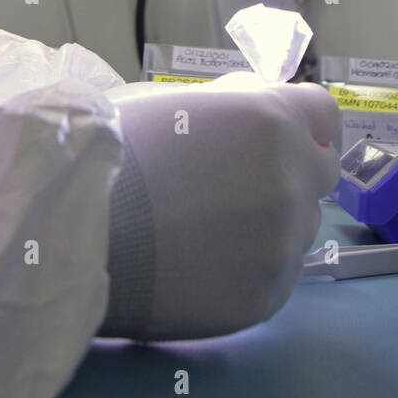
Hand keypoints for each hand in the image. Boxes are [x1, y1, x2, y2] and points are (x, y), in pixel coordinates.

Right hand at [103, 76, 339, 339]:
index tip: (282, 139)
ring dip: (270, 225)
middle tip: (235, 189)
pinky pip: (277, 276)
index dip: (303, 124)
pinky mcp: (267, 297)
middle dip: (290, 174)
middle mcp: (290, 179)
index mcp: (269, 120)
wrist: (72, 232)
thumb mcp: (176, 101)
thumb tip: (263, 103)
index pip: (325, 114)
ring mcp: (283, 243)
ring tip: (205, 232)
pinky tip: (202, 265)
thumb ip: (234, 103)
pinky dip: (251, 270)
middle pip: (320, 173)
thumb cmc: (110, 155)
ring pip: (299, 228)